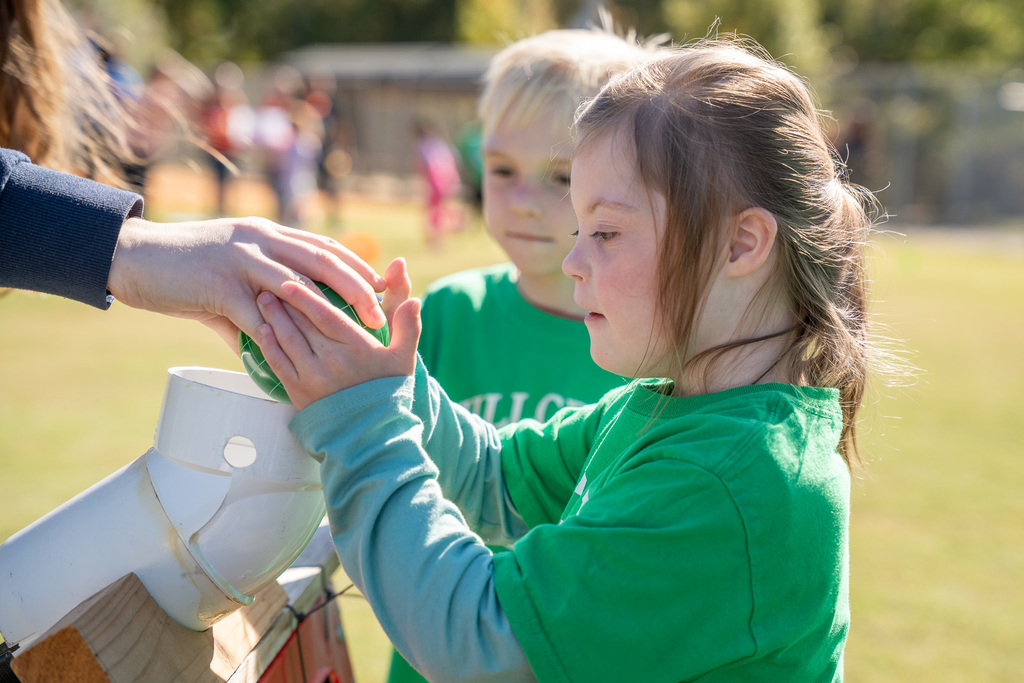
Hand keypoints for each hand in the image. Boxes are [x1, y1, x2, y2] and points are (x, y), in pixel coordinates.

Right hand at [107, 217, 387, 346]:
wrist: (133, 257)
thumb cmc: (183, 268)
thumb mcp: (228, 279)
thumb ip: (255, 306)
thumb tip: (274, 344)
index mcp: (267, 234)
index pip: (323, 246)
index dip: (356, 266)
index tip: (381, 287)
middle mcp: (260, 240)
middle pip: (322, 259)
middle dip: (357, 287)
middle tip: (381, 313)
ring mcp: (240, 260)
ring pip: (299, 283)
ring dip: (331, 309)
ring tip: (356, 331)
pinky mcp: (219, 285)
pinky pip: (257, 316)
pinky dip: (280, 339)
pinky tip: (298, 359)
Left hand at [254, 258, 421, 409]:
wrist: (372, 434)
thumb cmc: (388, 391)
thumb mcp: (404, 357)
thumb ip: (408, 325)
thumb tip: (416, 299)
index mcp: (358, 348)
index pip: (327, 315)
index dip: (306, 296)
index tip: (291, 280)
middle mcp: (333, 361)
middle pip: (302, 323)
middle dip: (284, 301)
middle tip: (269, 280)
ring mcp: (314, 378)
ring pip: (287, 339)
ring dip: (272, 317)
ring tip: (262, 299)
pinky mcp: (299, 393)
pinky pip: (278, 364)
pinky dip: (268, 345)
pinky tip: (261, 330)